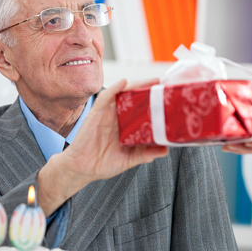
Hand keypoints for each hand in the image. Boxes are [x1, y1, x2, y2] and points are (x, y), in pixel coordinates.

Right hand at [37, 79, 167, 215]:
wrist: (81, 169)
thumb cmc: (102, 163)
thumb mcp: (129, 160)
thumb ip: (145, 154)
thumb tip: (165, 151)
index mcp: (128, 128)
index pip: (143, 112)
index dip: (155, 104)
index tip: (170, 99)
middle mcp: (119, 118)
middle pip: (136, 100)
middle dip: (150, 91)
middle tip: (165, 86)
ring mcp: (108, 115)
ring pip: (123, 95)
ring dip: (137, 86)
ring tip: (152, 81)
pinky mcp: (96, 114)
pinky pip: (105, 98)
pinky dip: (114, 89)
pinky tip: (123, 83)